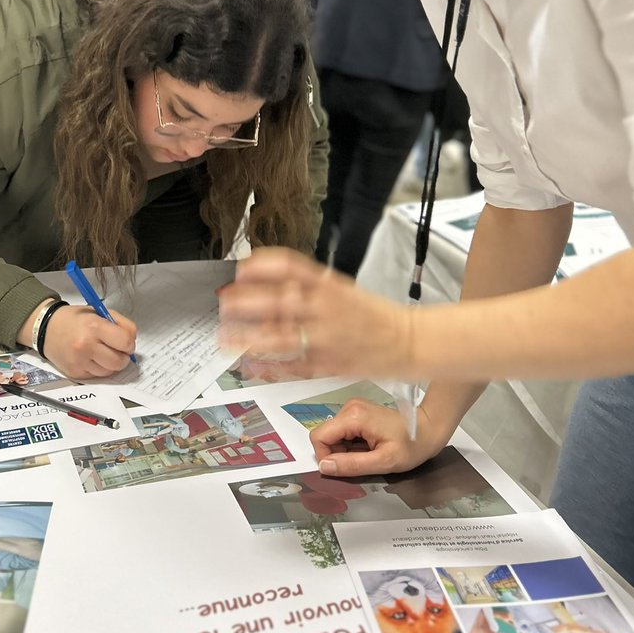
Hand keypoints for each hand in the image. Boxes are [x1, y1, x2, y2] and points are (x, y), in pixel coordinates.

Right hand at [41, 305, 136, 378]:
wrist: (46, 328)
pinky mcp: (75, 373)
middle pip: (119, 362)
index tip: (126, 341)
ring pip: (110, 372)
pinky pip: (97, 376)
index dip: (129, 343)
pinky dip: (100, 368)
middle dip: (123, 356)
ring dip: (112, 364)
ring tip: (104, 352)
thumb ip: (120, 324)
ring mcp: (80, 362)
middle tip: (118, 350)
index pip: (125, 342)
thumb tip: (132, 340)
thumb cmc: (75, 319)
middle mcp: (86, 346)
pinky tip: (93, 358)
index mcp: (94, 327)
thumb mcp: (99, 312)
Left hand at [217, 247, 415, 380]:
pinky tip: (250, 364)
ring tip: (225, 337)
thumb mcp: (343, 288)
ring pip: (280, 337)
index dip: (261, 266)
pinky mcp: (328, 365)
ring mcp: (326, 338)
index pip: (290, 266)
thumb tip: (273, 281)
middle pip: (278, 300)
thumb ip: (310, 286)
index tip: (241, 269)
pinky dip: (269, 366)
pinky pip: (292, 366)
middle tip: (224, 303)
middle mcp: (326, 309)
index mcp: (329, 285)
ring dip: (248, 337)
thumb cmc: (375, 316)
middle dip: (245, 302)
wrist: (409, 341)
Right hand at [311, 398, 451, 477]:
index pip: (319, 436)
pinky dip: (351, 445)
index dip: (326, 457)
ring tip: (369, 454)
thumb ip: (351, 465)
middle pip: (325, 435)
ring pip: (333, 435)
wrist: (428, 429)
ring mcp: (353, 408)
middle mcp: (350, 408)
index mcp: (354, 416)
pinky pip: (343, 432)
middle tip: (362, 461)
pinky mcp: (358, 412)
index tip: (344, 467)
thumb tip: (324, 466)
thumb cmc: (411, 445)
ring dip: (345, 450)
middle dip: (337, 454)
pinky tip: (369, 447)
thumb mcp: (383, 462)